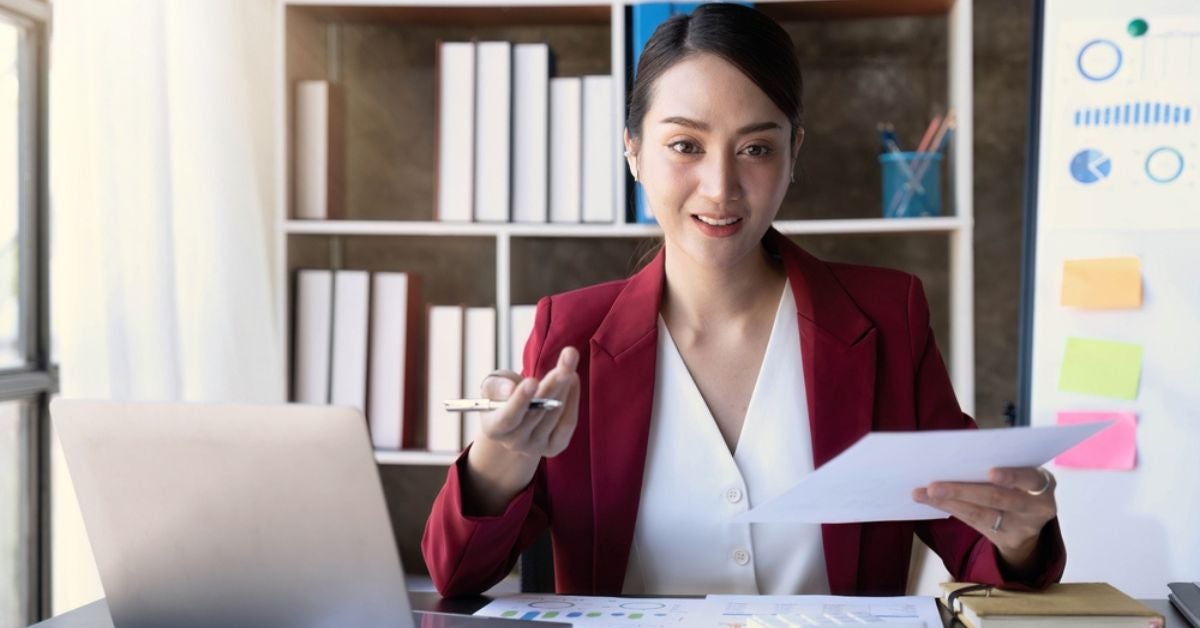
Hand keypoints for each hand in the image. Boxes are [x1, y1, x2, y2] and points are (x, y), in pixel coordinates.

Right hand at [463, 347, 580, 515]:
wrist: (515, 419)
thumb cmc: (501, 396)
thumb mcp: (492, 386)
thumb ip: (496, 385)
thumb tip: (510, 389)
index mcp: (494, 428)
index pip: (508, 418)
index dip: (520, 400)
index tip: (532, 381)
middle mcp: (514, 442)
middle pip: (537, 413)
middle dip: (553, 383)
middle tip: (568, 357)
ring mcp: (536, 446)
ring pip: (554, 414)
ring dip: (565, 384)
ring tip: (569, 358)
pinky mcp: (555, 446)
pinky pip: (567, 422)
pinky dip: (573, 398)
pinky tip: (573, 378)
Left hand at [913, 467, 1056, 573]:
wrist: (1030, 524)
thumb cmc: (1020, 485)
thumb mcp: (1022, 475)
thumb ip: (1000, 464)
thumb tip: (955, 452)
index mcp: (1043, 483)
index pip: (1029, 478)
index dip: (1011, 476)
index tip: (990, 473)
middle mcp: (1037, 507)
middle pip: (998, 499)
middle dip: (964, 491)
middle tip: (934, 485)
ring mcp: (1022, 527)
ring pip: (981, 514)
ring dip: (949, 502)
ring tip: (923, 492)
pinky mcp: (1006, 540)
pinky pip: (973, 522)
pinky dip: (950, 508)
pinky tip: (930, 501)